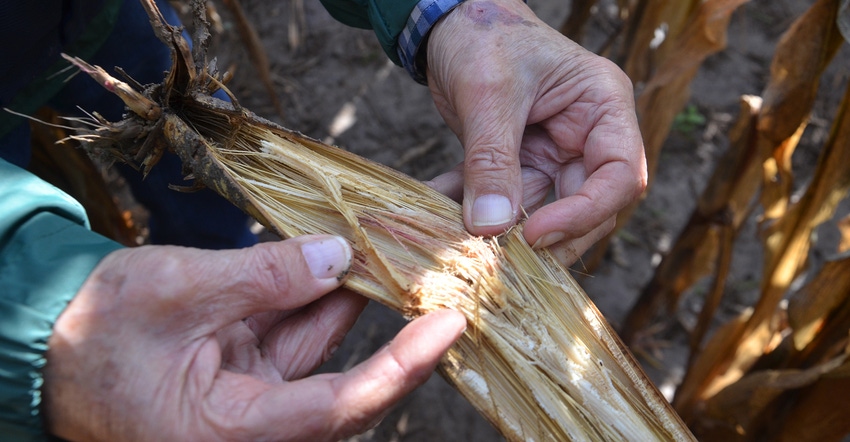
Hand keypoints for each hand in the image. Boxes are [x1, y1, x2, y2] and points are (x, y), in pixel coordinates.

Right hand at [42, 236, 465, 440]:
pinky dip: (325, 292)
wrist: (49, 352)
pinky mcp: (252, 367)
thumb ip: (260, 276)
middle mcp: (259, 423)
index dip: (404, 364)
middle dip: (399, 322)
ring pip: (327, 343)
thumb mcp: (172, 292)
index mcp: (237, 431)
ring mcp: (258, 392)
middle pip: (350, 377)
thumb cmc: (94, 337)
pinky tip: (354, 254)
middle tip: (445, 272)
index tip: (451, 324)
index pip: (343, 404)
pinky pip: (300, 330)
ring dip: (364, 294)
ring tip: (406, 248)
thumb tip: (337, 255)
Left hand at [424, 0, 646, 265]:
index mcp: (603, 106)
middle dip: (549, 236)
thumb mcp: (488, 93)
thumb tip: (490, 227)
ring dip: (503, 227)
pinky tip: (441, 206)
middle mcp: (588, 134)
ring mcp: (556, 151)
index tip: (535, 235)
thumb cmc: (484, 36)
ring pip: (544, 210)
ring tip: (461, 235)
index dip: (583, 213)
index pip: (620, 176)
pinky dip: (477, 208)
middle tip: (504, 257)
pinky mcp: (522, 160)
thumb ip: (492, 159)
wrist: (449, 21)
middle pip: (589, 205)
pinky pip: (507, 198)